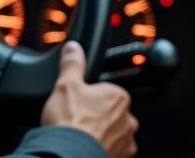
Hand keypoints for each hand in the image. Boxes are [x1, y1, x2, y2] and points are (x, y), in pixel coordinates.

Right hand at [41, 42, 137, 157]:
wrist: (69, 156)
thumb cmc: (70, 122)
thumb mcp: (66, 84)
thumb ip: (72, 64)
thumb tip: (73, 48)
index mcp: (118, 97)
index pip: (106, 92)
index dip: (90, 98)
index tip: (78, 104)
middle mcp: (128, 121)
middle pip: (111, 114)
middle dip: (97, 117)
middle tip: (77, 121)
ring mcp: (125, 144)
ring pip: (113, 135)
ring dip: (101, 136)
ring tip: (80, 137)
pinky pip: (112, 152)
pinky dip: (101, 150)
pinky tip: (86, 149)